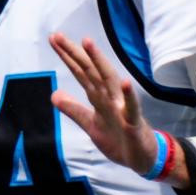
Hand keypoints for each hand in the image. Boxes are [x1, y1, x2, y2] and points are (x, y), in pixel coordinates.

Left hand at [49, 32, 157, 175]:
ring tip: (87, 44)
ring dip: (99, 62)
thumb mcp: (90, 124)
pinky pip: (132, 108)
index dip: (67, 57)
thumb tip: (54, 95)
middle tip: (58, 36)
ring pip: (109, 81)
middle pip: (90, 70)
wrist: (141, 159)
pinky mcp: (134, 122)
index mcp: (98, 96)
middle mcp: (109, 96)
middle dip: (75, 53)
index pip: (80, 72)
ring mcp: (122, 107)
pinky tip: (126, 83)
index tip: (54, 39)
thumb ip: (74, 110)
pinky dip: (129, 96)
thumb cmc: (118, 137)